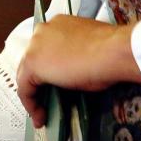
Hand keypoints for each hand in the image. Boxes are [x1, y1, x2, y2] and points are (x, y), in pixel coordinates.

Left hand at [17, 15, 140, 126]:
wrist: (115, 51)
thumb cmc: (110, 51)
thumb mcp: (85, 51)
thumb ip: (70, 57)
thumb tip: (67, 74)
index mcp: (58, 24)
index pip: (43, 51)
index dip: (45, 72)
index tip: (52, 86)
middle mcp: (43, 31)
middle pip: (31, 64)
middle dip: (37, 85)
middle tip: (44, 102)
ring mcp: (35, 46)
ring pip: (26, 77)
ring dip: (34, 97)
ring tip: (42, 114)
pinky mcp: (32, 63)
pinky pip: (25, 90)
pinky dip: (31, 105)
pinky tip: (40, 116)